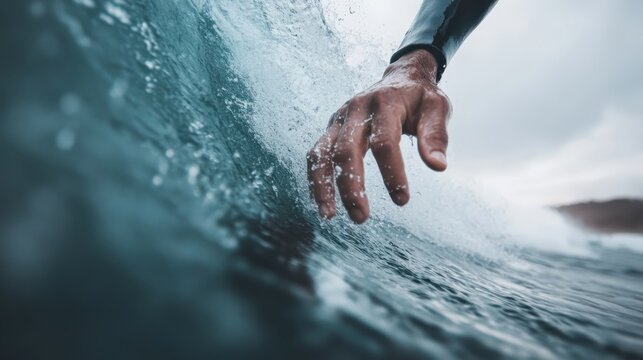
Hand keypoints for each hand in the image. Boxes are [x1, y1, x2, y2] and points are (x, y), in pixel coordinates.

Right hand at [307, 49, 451, 223]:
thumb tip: (437, 166)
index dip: (391, 172)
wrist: (400, 77)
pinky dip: (316, 178)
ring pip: (322, 153)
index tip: (402, 200)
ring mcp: (340, 118)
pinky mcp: (332, 127)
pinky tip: (323, 203)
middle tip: (361, 217)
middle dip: (351, 186)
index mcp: (385, 102)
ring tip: (329, 216)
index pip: (384, 141)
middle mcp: (357, 109)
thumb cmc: (420, 97)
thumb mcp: (437, 108)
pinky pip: (316, 154)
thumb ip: (436, 135)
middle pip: (346, 150)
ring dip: (323, 186)